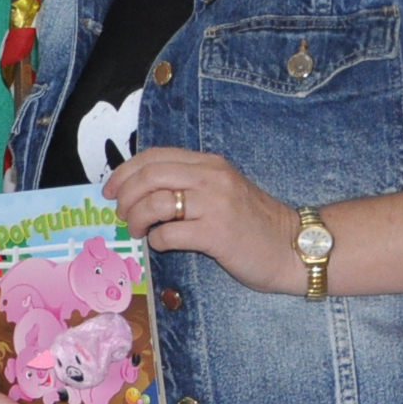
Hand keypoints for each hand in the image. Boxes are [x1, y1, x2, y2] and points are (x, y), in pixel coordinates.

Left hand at [105, 146, 304, 294]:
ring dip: (135, 219)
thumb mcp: (220, 190)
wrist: (293, 247)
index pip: (154, 156)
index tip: (109, 190)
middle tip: (121, 214)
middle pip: (148, 176)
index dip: (124, 172)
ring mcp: (215, 204)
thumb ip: (187, 184)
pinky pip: (169, 234)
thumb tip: (136, 192)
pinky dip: (157, 241)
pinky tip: (163, 245)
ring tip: (138, 231)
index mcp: (209, 163)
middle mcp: (212, 178)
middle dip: (124, 196)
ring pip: (154, 203)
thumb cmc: (251, 223)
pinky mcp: (217, 233)